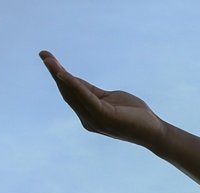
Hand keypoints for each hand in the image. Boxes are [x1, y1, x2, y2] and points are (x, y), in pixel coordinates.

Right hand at [39, 51, 165, 146]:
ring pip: (73, 94)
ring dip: (60, 75)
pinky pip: (86, 97)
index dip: (60, 76)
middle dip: (55, 72)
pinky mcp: (105, 117)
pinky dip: (74, 85)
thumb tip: (77, 82)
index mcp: (90, 115)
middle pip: (68, 93)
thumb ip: (94, 92)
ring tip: (49, 60)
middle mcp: (88, 119)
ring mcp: (95, 120)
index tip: (49, 59)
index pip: (72, 93)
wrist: (156, 132)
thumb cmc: (136, 115)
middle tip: (43, 55)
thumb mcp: (111, 98)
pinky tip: (64, 74)